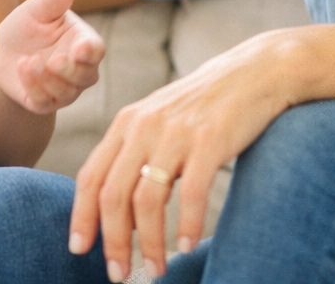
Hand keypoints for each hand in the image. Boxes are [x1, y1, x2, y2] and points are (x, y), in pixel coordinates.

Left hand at [0, 0, 104, 114]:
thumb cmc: (30, 25)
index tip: (80, 49)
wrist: (7, 50)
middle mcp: (80, 69)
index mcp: (83, 42)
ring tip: (29, 60)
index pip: (96, 50)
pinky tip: (21, 68)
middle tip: (54, 60)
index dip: (91, 52)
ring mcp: (64, 89)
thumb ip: (52, 0)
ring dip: (47, 79)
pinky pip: (44, 102)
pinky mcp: (44, 103)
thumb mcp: (37, 9)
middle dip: (70, 71)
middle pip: (86, 76)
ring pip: (66, 92)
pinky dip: (33, 87)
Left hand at [68, 31, 295, 280]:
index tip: (79, 249)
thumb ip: (135, 156)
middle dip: (112, 241)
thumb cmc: (205, 106)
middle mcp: (144, 126)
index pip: (91, 176)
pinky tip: (185, 245)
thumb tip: (120, 217)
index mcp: (126, 122)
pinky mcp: (210, 140)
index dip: (81, 216)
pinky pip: (190, 193)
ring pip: (147, 200)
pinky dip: (186, 225)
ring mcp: (176, 133)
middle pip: (113, 194)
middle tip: (118, 274)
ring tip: (155, 269)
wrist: (255, 72)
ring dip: (149, 243)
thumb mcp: (159, 120)